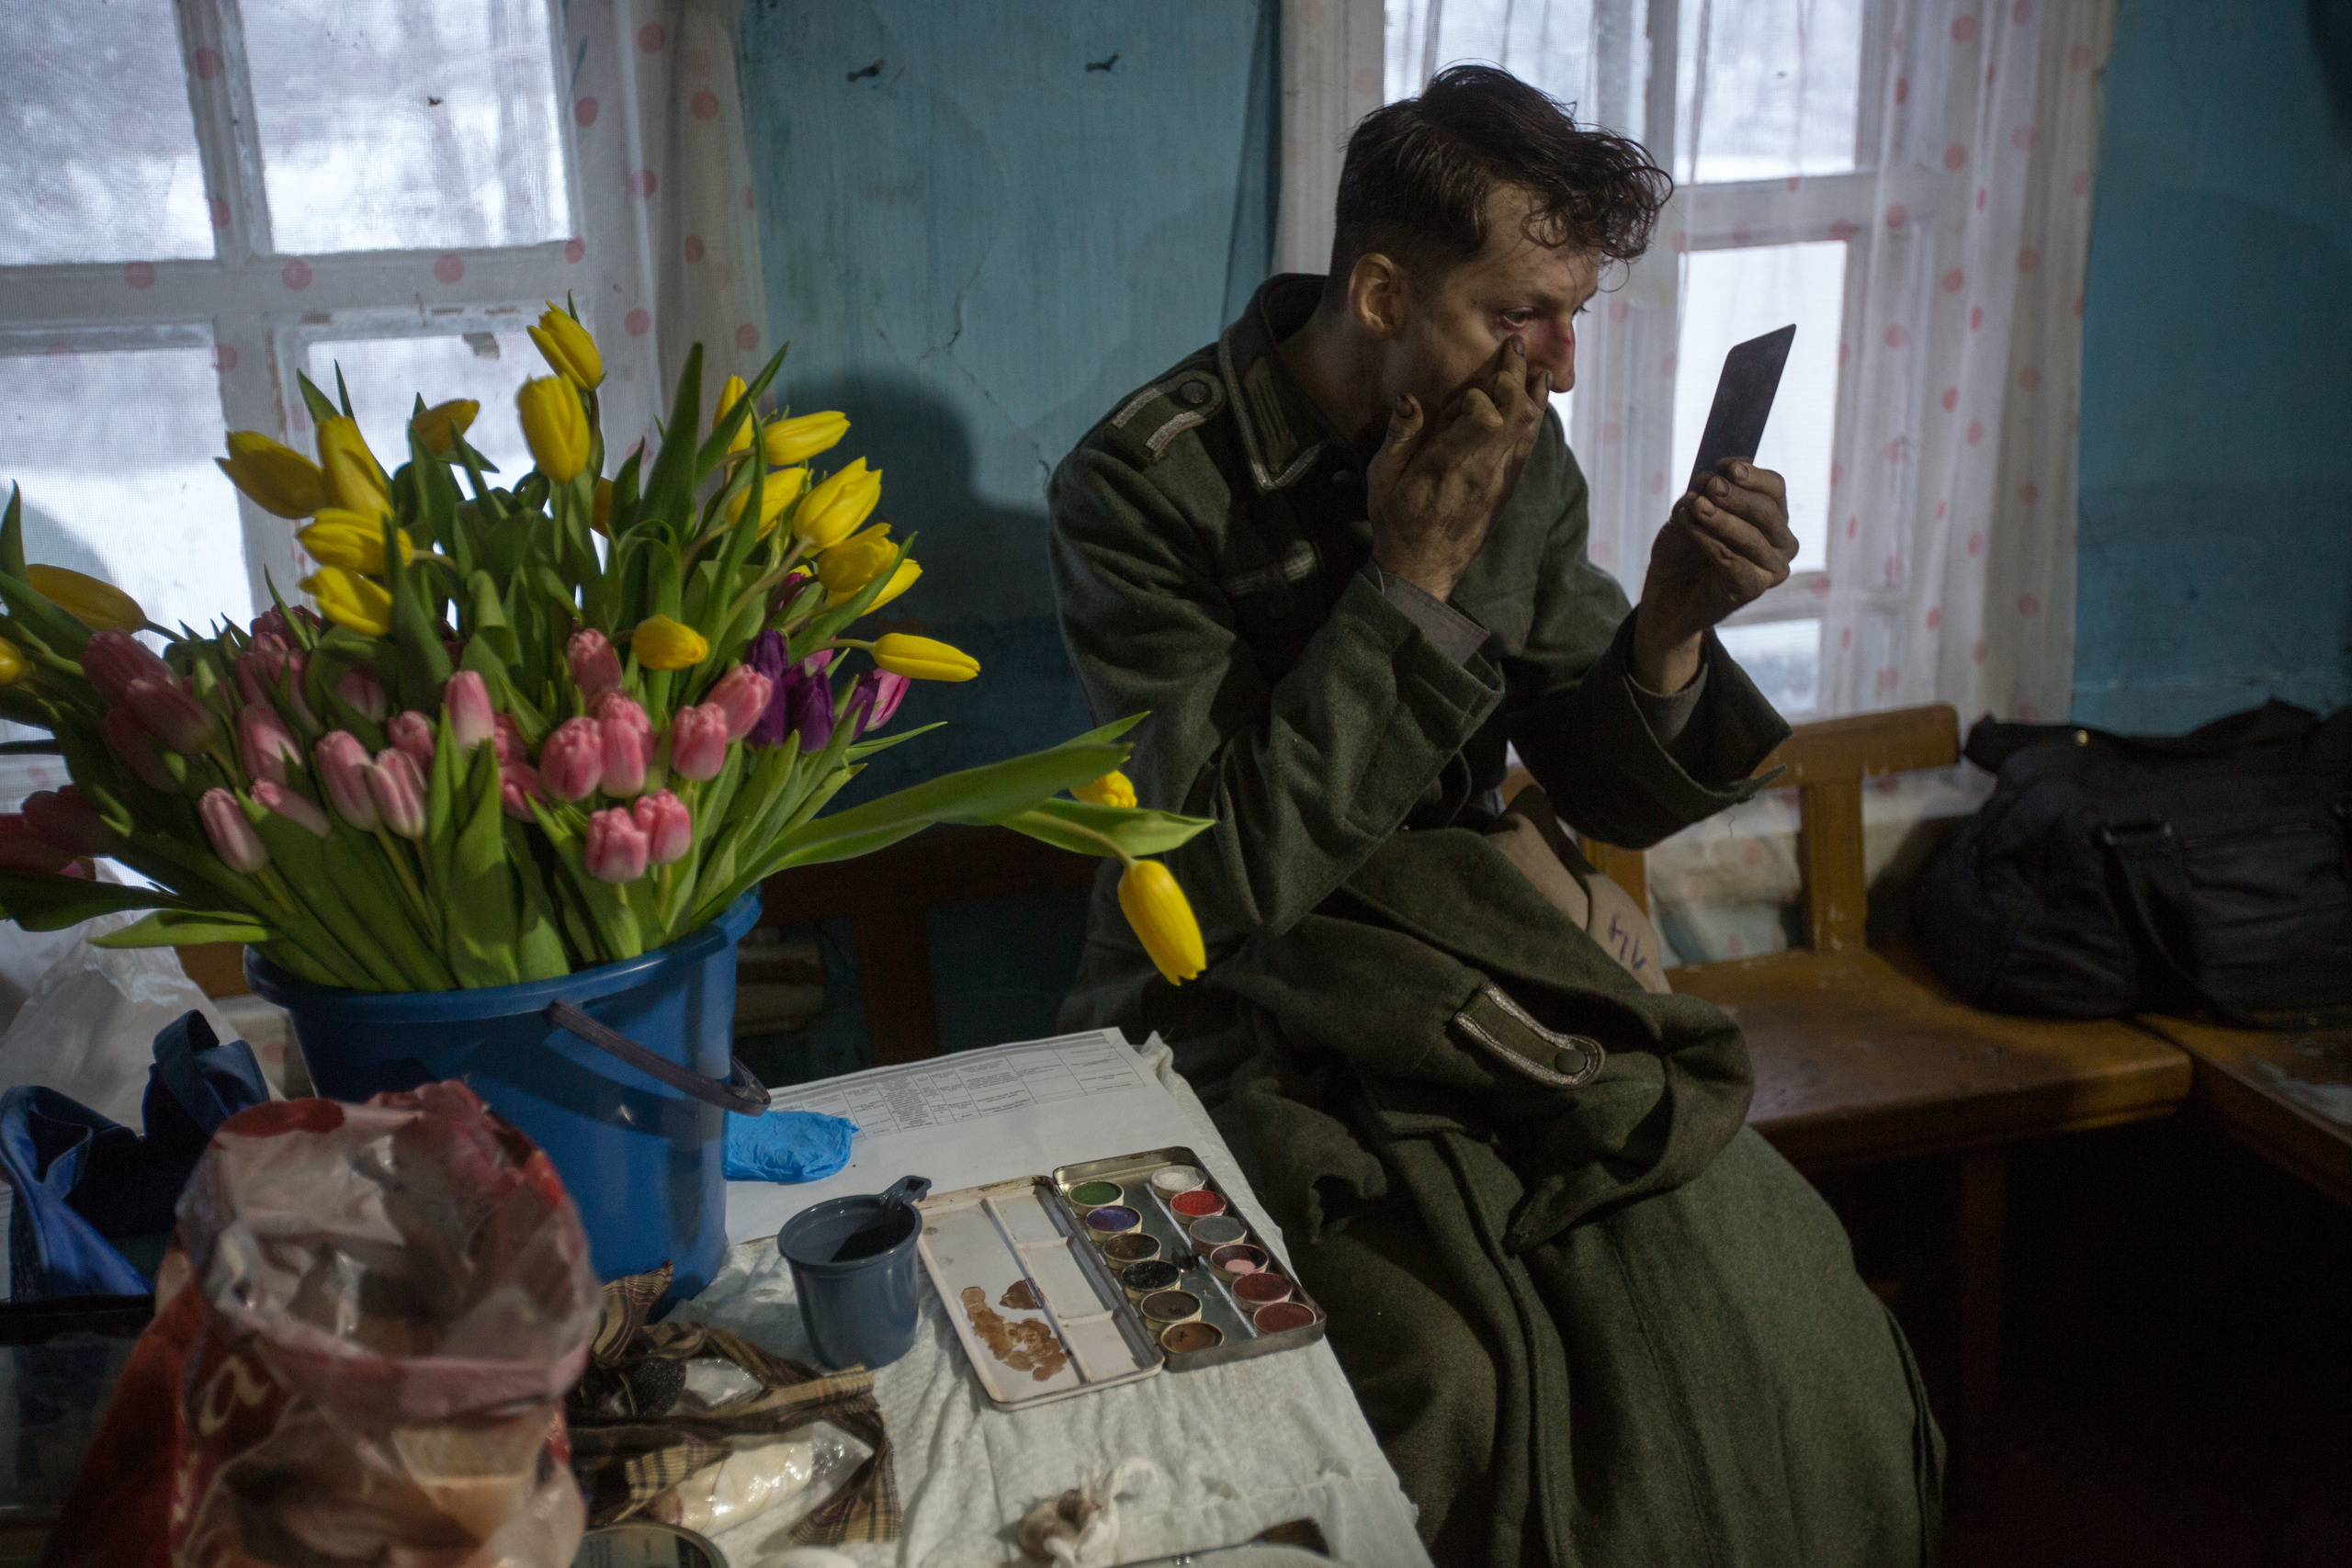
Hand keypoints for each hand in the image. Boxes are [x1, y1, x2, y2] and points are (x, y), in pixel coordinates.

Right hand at [1366, 337, 1550, 601]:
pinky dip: (1534, 417)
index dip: (1477, 396)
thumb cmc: (1396, 521)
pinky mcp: (1507, 487)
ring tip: (1534, 366)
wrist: (1422, 568)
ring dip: (1534, 393)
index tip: (1457, 399)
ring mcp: (1500, 480)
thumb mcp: (1382, 479)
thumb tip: (1410, 399)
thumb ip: (1399, 436)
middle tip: (1513, 345)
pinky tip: (1533, 401)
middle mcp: (1483, 471)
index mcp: (1449, 466)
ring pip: (1530, 429)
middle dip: (1516, 375)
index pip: (1484, 416)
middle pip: (1516, 414)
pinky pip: (1528, 446)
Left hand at [1633, 459, 1795, 691]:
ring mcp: (1772, 569)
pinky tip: (1687, 524)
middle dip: (1737, 496)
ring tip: (1694, 505)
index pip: (1775, 488)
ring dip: (1719, 518)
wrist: (1667, 592)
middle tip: (1709, 485)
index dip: (1752, 475)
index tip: (1726, 467)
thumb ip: (1708, 490)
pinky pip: (1733, 561)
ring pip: (1751, 537)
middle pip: (1768, 512)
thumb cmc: (1684, 548)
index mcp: (1774, 517)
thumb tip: (1723, 472)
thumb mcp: (1692, 509)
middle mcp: (1782, 543)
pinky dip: (1708, 539)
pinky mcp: (1754, 590)